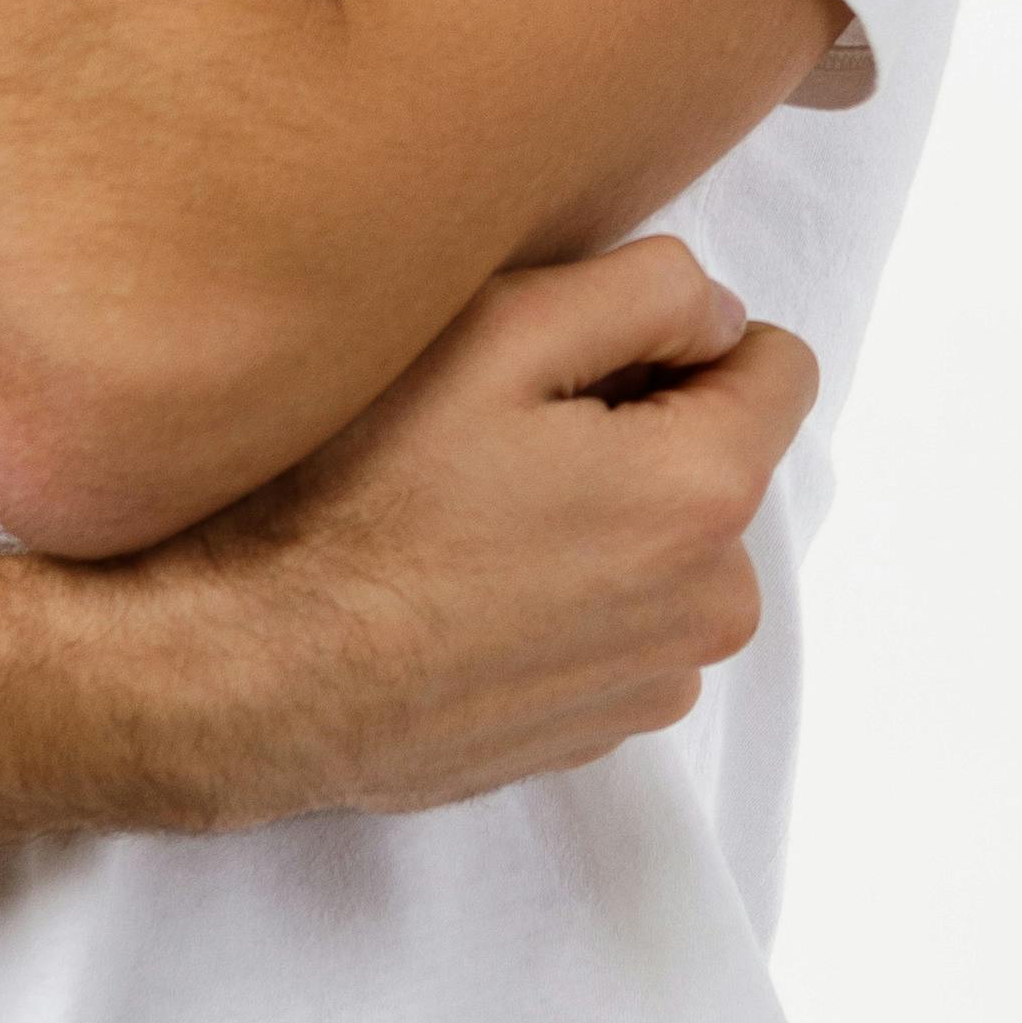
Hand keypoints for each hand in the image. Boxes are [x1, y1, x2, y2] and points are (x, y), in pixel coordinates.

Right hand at [149, 234, 819, 823]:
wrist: (241, 677)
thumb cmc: (356, 496)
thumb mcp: (499, 330)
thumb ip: (650, 289)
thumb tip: (719, 316)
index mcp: (705, 495)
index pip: (780, 363)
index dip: (682, 338)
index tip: (579, 362)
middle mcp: (710, 606)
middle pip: (722, 457)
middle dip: (644, 430)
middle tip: (507, 438)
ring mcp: (653, 683)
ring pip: (671, 542)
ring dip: (608, 515)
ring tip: (477, 516)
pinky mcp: (595, 733)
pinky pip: (623, 620)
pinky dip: (572, 592)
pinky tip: (467, 585)